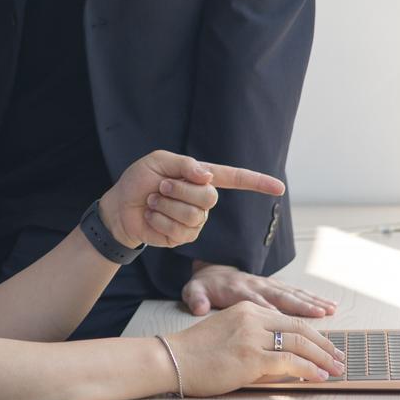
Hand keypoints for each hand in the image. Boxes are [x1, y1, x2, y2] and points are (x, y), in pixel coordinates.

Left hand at [99, 151, 286, 249]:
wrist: (120, 206)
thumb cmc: (139, 180)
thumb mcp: (157, 162)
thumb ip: (184, 165)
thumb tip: (207, 176)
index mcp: (201, 177)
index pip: (235, 178)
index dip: (257, 183)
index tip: (279, 187)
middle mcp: (202, 199)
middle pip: (209, 198)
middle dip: (180, 190)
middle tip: (161, 187)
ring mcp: (195, 220)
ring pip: (194, 216)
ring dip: (166, 206)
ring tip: (153, 201)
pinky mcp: (183, 237)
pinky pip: (179, 230)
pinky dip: (159, 219)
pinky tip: (152, 216)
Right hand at [164, 300, 345, 394]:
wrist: (172, 360)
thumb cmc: (196, 354)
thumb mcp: (228, 336)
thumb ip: (254, 340)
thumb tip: (283, 360)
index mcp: (246, 309)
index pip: (289, 319)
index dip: (313, 333)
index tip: (327, 346)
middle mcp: (252, 318)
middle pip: (299, 328)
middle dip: (324, 345)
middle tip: (339, 358)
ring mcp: (252, 336)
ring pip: (299, 344)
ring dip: (322, 358)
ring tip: (336, 369)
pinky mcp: (251, 357)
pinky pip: (290, 362)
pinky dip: (309, 370)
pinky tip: (319, 377)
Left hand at [182, 260, 336, 316]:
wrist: (211, 271)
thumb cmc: (205, 286)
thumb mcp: (193, 291)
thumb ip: (196, 297)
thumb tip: (198, 306)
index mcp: (238, 290)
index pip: (257, 301)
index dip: (272, 310)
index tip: (285, 320)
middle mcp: (257, 285)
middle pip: (281, 296)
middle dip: (302, 306)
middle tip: (321, 315)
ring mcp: (267, 284)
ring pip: (293, 293)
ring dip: (312, 302)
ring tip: (330, 310)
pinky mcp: (274, 286)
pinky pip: (296, 292)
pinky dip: (313, 299)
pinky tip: (329, 306)